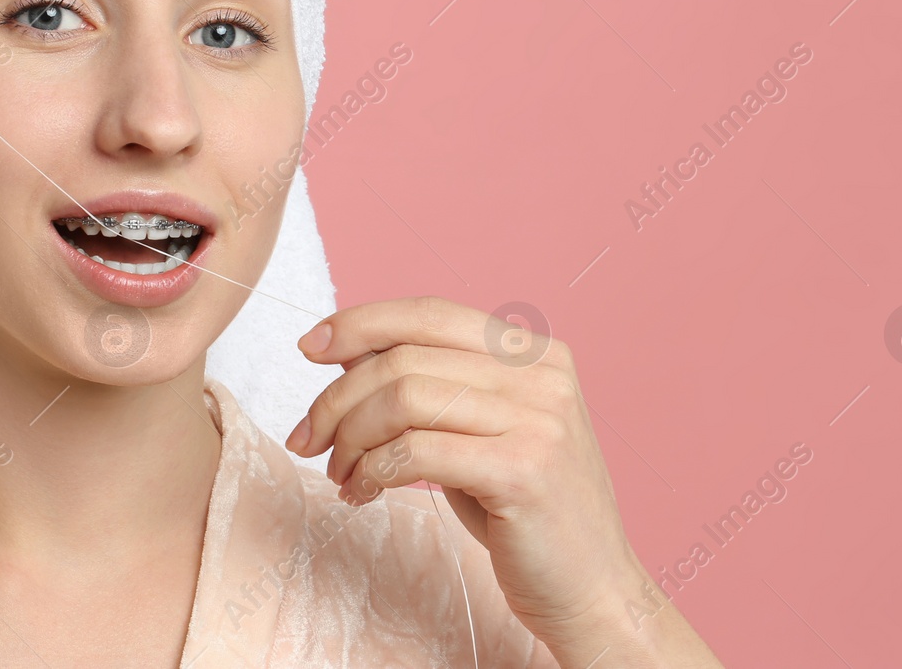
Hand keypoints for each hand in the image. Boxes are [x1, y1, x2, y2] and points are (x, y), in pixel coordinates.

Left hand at [284, 296, 722, 667]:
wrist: (593, 589)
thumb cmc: (523, 511)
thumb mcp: (479, 431)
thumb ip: (431, 386)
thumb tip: (346, 352)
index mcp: (535, 353)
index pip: (430, 313)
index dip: (362, 322)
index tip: (311, 347)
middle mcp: (542, 375)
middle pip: (406, 358)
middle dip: (339, 397)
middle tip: (308, 437)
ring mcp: (539, 420)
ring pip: (404, 399)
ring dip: (351, 437)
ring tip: (340, 472)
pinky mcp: (524, 471)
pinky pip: (416, 451)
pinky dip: (372, 470)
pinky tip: (361, 493)